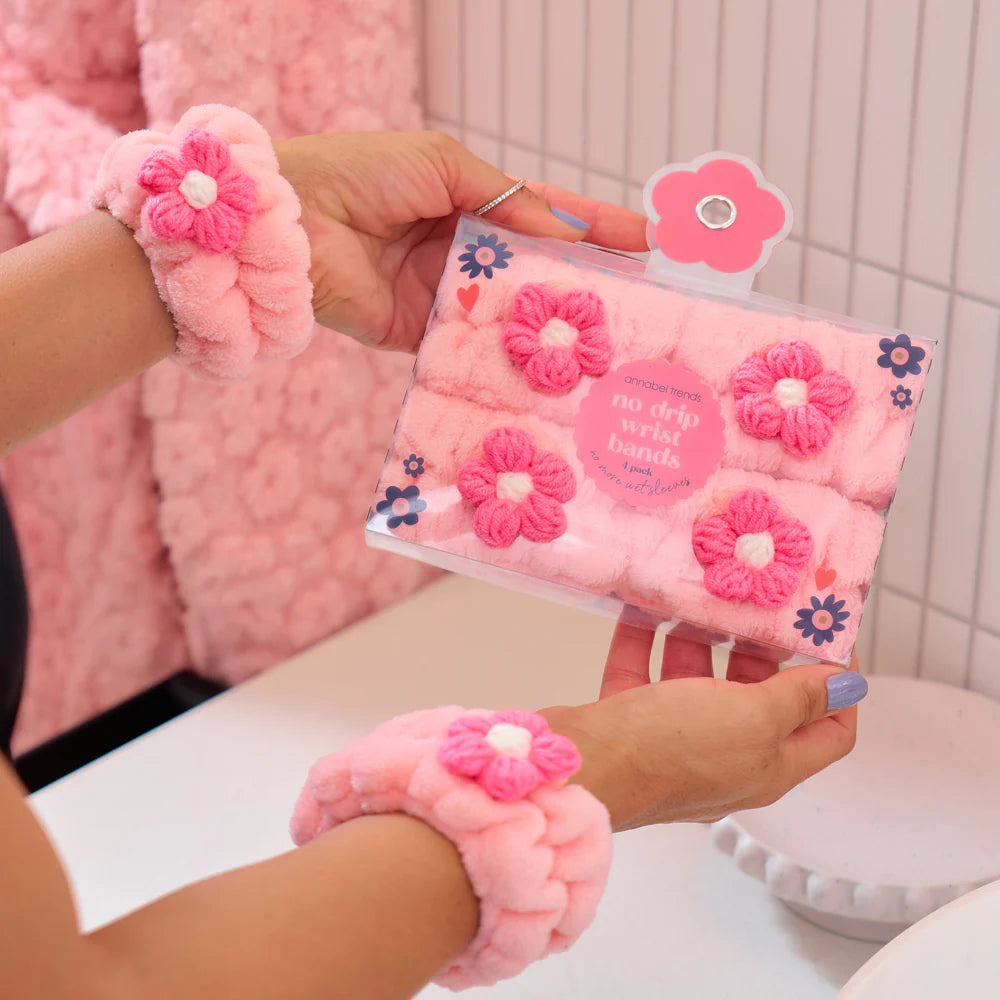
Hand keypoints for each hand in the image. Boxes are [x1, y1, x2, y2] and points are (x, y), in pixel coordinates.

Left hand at [274, 130, 647, 351]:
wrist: (293, 224)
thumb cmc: (361, 174)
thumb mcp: (442, 164)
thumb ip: (505, 197)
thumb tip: (562, 228)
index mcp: (468, 204)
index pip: (545, 218)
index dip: (594, 228)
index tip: (645, 239)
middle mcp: (462, 253)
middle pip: (536, 271)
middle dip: (588, 282)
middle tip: (643, 298)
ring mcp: (444, 298)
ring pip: (511, 314)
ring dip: (555, 324)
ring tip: (611, 335)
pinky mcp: (421, 337)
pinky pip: (471, 347)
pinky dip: (505, 354)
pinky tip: (550, 364)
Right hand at [544, 623, 862, 829]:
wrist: (580, 768)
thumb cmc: (672, 748)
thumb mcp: (752, 718)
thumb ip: (799, 697)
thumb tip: (850, 686)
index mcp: (769, 764)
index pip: (828, 730)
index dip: (838, 685)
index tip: (827, 634)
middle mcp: (727, 756)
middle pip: (761, 698)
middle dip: (761, 648)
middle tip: (758, 599)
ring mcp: (675, 740)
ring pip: (699, 682)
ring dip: (700, 640)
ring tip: (701, 595)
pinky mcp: (631, 723)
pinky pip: (645, 675)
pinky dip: (646, 641)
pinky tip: (645, 606)